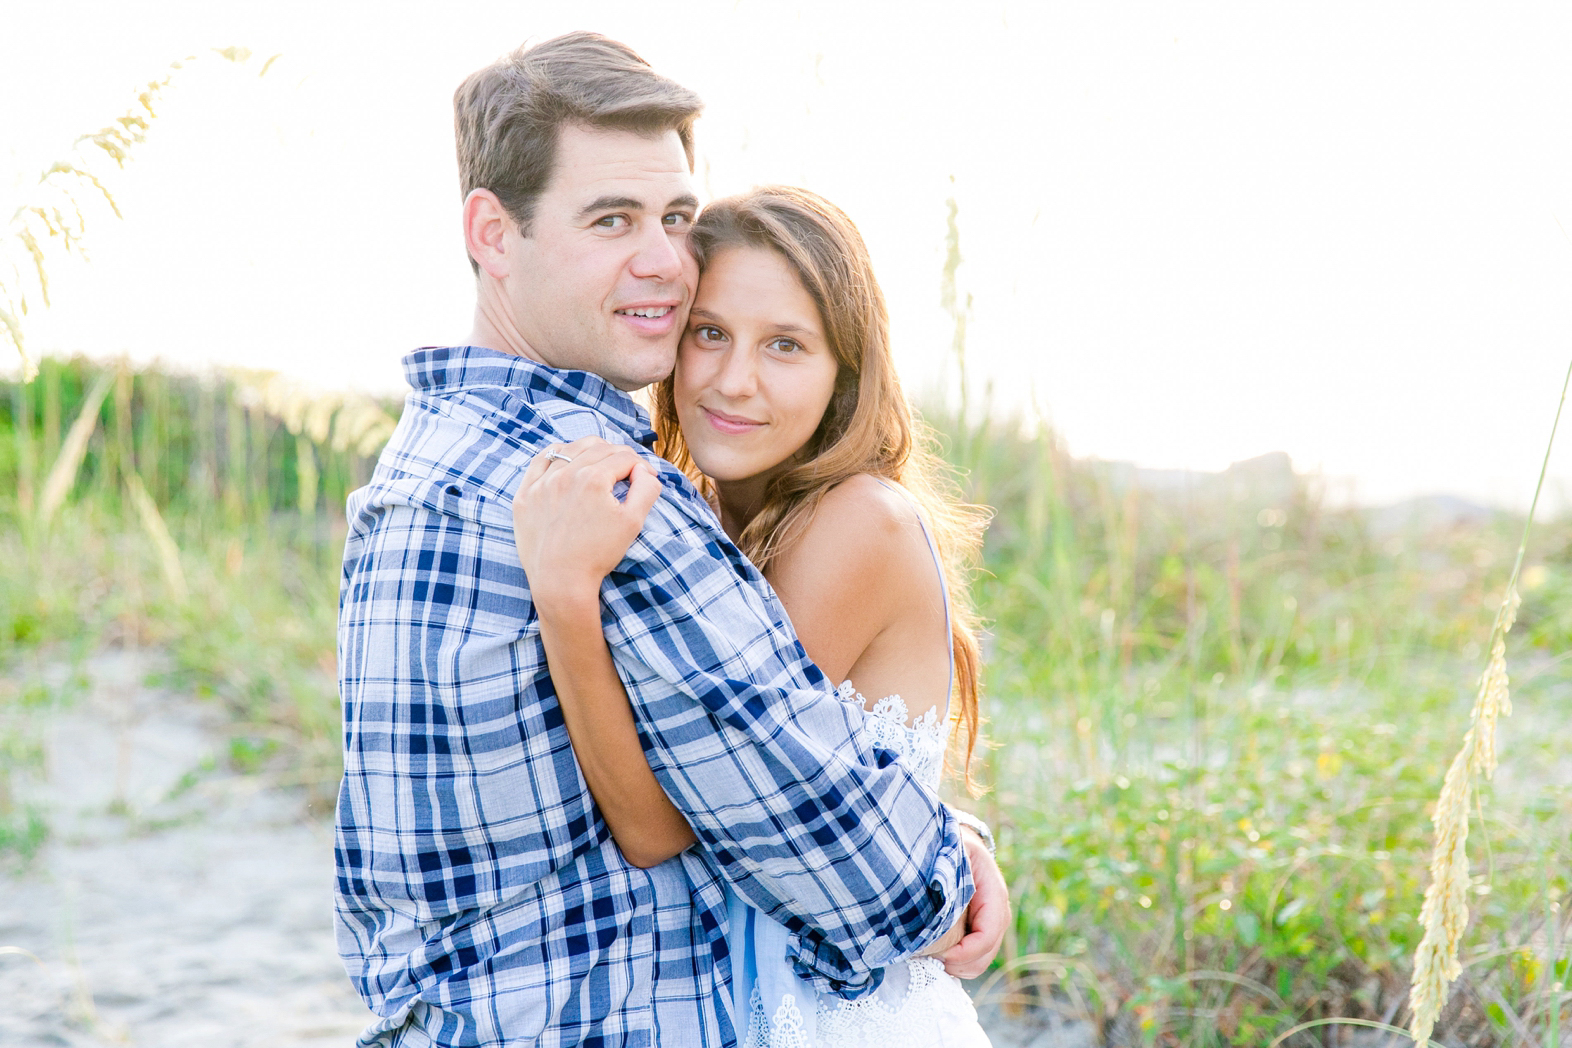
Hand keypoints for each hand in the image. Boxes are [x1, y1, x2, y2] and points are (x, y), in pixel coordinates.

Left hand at [512, 437, 661, 604]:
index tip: (645, 478)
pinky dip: (556, 456)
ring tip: (599, 465)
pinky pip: (540, 462)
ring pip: (569, 449)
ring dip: (589, 452)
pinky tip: (566, 463)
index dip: (640, 465)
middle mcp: (565, 474)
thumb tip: (644, 469)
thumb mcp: (633, 523)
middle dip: (618, 455)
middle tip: (627, 471)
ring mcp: (541, 484)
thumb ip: (647, 489)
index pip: (624, 457)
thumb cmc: (598, 555)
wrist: (561, 582)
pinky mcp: (525, 495)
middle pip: (598, 448)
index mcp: (594, 479)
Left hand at [939, 828, 1008, 979]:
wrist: (959, 841)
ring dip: (956, 965)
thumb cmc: (953, 845)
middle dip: (957, 963)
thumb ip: (947, 875)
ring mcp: (991, 923)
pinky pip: (972, 957)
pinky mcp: (979, 930)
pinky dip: (955, 962)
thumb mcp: (951, 853)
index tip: (938, 954)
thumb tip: (935, 904)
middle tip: (927, 957)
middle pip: (985, 955)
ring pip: (979, 961)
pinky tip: (935, 953)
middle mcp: (997, 912)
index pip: (987, 935)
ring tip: (929, 955)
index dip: (964, 952)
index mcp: (994, 893)